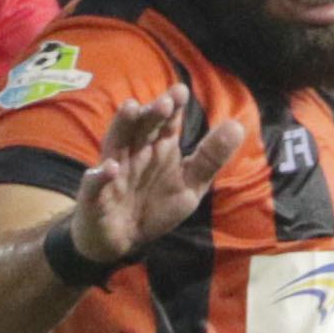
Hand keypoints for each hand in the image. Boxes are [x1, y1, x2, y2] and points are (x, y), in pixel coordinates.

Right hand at [66, 97, 246, 267]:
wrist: (121, 241)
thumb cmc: (155, 207)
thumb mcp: (190, 185)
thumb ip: (210, 158)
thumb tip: (238, 125)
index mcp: (159, 148)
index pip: (166, 121)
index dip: (172, 106)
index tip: (181, 91)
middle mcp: (135, 153)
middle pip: (142, 127)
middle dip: (152, 113)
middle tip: (165, 102)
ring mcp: (113, 171)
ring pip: (116, 143)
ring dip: (123, 126)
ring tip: (131, 109)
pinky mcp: (95, 195)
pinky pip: (96, 183)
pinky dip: (101, 175)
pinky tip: (112, 168)